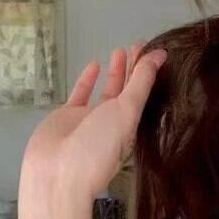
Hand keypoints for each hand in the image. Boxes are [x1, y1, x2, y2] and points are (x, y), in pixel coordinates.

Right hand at [21, 39, 166, 201]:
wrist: (58, 173)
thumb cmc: (97, 146)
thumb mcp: (126, 112)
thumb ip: (141, 82)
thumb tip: (161, 55)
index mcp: (132, 125)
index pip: (144, 93)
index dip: (149, 71)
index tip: (156, 50)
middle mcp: (113, 123)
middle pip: (128, 90)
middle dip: (134, 68)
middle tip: (139, 45)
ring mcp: (90, 120)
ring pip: (106, 90)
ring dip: (114, 72)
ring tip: (120, 51)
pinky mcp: (67, 117)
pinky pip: (81, 94)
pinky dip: (87, 80)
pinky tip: (94, 66)